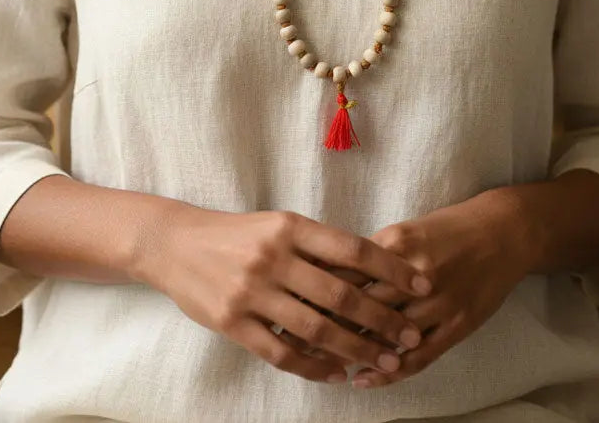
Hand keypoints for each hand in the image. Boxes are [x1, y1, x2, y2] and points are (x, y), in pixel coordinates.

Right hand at [143, 206, 433, 383]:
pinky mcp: (233, 323)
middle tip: (411, 335)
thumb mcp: (278, 225)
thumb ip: (316, 246)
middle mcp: (274, 258)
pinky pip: (282, 352)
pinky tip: (337, 372)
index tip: (422, 283)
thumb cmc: (237, 234)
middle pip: (340, 294)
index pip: (352, 249)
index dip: (391, 268)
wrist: (176, 244)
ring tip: (383, 360)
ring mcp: (252, 292)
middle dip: (382, 318)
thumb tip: (370, 269)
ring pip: (316, 328)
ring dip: (355, 348)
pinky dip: (314, 366)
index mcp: (291, 227)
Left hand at [306, 192, 533, 387]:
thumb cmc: (448, 228)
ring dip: (353, 352)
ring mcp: (438, 303)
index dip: (314, 288)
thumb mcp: (406, 230)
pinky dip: (390, 371)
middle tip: (291, 339)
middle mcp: (413, 274)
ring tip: (321, 365)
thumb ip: (371, 253)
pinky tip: (365, 379)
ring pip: (386, 335)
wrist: (504, 232)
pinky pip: (419, 356)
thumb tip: (328, 271)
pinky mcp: (458, 325)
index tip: (286, 301)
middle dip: (324, 324)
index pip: (345, 270)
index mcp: (396, 243)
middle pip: (360, 305)